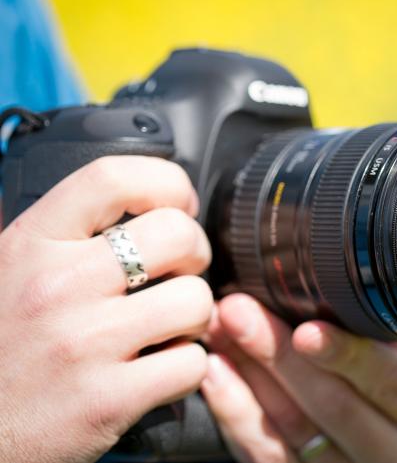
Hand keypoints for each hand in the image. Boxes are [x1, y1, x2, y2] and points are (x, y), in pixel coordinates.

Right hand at [0, 156, 213, 462]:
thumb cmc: (0, 350)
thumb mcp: (7, 271)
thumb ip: (58, 235)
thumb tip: (128, 200)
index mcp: (29, 245)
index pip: (113, 177)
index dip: (166, 183)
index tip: (179, 204)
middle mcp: (56, 286)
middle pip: (177, 234)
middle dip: (195, 252)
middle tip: (179, 273)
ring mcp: (84, 344)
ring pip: (196, 299)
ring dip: (194, 316)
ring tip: (166, 327)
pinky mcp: (108, 400)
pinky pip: (192, 363)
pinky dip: (186, 367)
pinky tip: (158, 369)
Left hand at [202, 293, 396, 462]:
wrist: (379, 441)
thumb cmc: (391, 383)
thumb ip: (384, 333)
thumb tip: (337, 272)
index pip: (389, 382)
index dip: (346, 355)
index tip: (306, 327)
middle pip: (333, 407)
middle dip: (279, 355)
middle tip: (238, 309)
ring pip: (291, 432)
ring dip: (248, 374)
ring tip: (220, 329)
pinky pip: (263, 455)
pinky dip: (234, 410)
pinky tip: (216, 373)